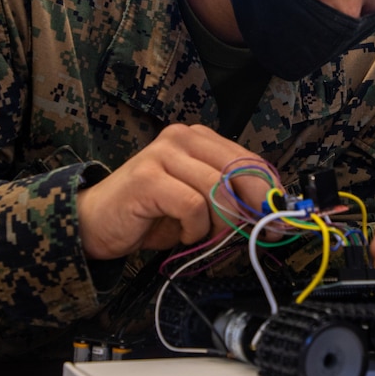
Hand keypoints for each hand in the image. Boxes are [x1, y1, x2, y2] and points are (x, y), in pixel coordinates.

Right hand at [75, 124, 272, 259]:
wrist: (95, 223)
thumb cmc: (151, 215)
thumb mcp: (199, 204)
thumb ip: (230, 198)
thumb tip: (272, 213)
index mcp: (198, 138)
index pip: (249, 159)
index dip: (269, 189)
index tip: (279, 217)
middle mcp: (181, 138)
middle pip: (238, 170)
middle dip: (254, 206)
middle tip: (259, 233)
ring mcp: (163, 154)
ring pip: (217, 189)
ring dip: (219, 224)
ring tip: (204, 237)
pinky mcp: (147, 178)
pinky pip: (192, 206)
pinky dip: (194, 229)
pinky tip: (181, 234)